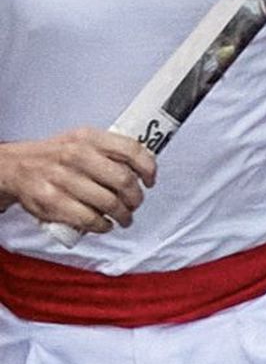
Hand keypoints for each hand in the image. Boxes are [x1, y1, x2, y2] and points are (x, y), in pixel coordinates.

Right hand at [0, 130, 156, 233]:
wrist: (16, 167)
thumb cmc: (55, 155)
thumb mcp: (81, 140)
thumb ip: (108, 149)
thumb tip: (141, 164)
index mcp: (89, 137)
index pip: (130, 149)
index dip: (147, 166)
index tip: (151, 180)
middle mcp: (78, 156)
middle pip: (123, 179)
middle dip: (135, 197)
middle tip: (136, 204)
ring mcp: (65, 180)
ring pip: (108, 202)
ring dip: (122, 215)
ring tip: (124, 218)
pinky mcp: (54, 203)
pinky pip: (88, 219)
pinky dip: (102, 225)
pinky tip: (105, 225)